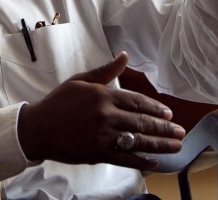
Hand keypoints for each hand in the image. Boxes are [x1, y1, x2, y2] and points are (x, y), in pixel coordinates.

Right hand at [17, 53, 184, 169]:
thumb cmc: (58, 102)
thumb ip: (105, 70)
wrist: (37, 127)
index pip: (136, 101)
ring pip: (137, 140)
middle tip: (180, 131)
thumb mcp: (80, 80)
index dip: (155, 108)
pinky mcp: (96, 153)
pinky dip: (140, 161)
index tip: (169, 113)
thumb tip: (124, 56)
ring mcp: (101, 135)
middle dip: (164, 128)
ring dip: (160, 144)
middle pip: (142, 121)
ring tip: (176, 146)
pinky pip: (124, 158)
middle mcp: (105, 115)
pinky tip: (154, 162)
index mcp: (102, 95)